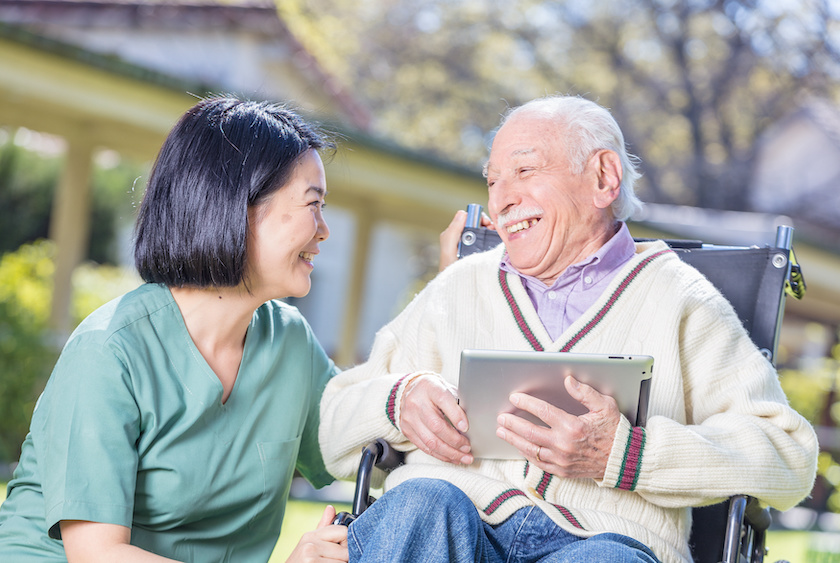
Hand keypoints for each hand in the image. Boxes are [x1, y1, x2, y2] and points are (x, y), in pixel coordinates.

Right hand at [286, 505, 347, 561]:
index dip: (346, 542)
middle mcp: (310, 546)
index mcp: (311, 535)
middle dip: (344, 557)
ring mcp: (311, 559)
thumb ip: (323, 527)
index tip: (341, 549)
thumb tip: (331, 508)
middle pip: (345, 550)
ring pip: (343, 561)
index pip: (343, 532)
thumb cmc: (300, 562)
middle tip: (331, 560)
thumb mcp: (309, 543)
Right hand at [400, 376, 473, 464]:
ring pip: (430, 441)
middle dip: (455, 441)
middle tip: (468, 448)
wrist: (410, 390)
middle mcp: (416, 402)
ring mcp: (409, 417)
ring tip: (463, 457)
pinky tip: (451, 457)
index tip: (466, 428)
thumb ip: (457, 402)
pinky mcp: (406, 430)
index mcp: (430, 387)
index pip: (443, 400)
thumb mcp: (446, 388)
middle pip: (436, 426)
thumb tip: (472, 421)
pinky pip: (424, 447)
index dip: (455, 415)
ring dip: (449, 453)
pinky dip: (440, 455)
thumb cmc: (433, 390)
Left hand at [438, 209, 492, 271]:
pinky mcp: (481, 255)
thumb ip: (453, 231)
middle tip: (493, 230)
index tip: (486, 223)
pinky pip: (489, 243)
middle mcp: (464, 239)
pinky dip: (494, 241)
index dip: (477, 218)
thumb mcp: (448, 248)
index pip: (468, 218)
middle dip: (487, 224)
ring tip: (497, 236)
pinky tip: (497, 244)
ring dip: (492, 232)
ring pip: (485, 233)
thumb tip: (463, 213)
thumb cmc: (450, 269)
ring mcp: (473, 247)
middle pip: (478, 224)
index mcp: (455, 235)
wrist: (459, 287)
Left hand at [495, 375, 620, 478]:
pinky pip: (538, 462)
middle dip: (512, 423)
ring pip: (530, 449)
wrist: (621, 460)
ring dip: (514, 439)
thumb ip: (585, 393)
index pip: (543, 411)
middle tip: (501, 417)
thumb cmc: (613, 431)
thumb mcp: (605, 406)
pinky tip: (519, 446)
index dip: (526, 403)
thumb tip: (568, 381)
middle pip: (530, 431)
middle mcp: (564, 444)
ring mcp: (561, 460)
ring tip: (502, 431)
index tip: (515, 398)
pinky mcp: (562, 471)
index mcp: (573, 426)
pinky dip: (526, 453)